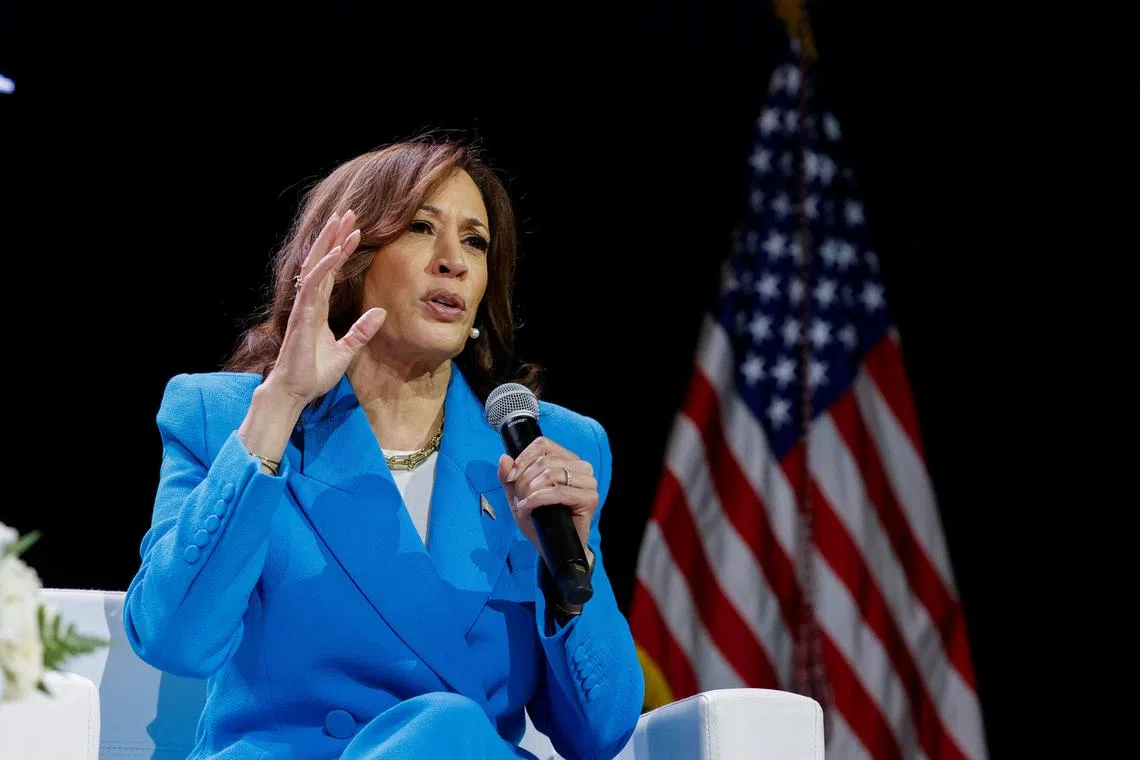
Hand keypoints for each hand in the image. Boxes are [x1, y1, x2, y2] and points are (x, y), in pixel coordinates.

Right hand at [263, 210, 386, 404]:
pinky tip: (334, 253)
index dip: (342, 251)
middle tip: (347, 213)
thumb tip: (381, 312)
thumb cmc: (314, 374)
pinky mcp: (302, 316)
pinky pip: (312, 286)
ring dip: (328, 242)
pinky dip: (323, 268)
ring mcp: (304, 307)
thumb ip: (361, 331)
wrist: (296, 392)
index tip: (356, 232)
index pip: (331, 272)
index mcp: (317, 308)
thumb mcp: (347, 351)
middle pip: (321, 260)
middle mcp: (309, 302)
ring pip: (315, 266)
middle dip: (334, 236)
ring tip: (339, 220)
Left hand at [497, 437, 597, 569]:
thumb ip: (508, 477)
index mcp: (566, 459)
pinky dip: (538, 499)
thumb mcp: (517, 496)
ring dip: (530, 491)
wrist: (552, 548)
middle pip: (544, 461)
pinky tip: (528, 507)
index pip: (543, 444)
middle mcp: (581, 467)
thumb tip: (504, 458)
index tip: (511, 478)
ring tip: (524, 505)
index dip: (524, 458)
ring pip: (551, 473)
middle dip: (524, 480)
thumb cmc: (539, 520)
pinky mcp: (590, 498)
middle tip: (518, 499)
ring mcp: (588, 482)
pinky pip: (559, 491)